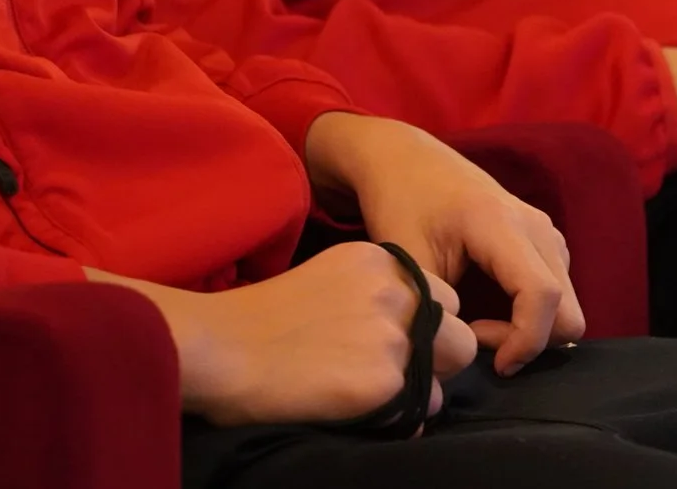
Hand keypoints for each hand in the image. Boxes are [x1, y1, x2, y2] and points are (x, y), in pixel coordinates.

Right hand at [106, 243, 476, 427]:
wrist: (220, 347)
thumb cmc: (257, 319)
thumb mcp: (325, 281)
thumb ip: (371, 299)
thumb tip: (405, 340)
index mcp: (380, 260)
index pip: (440, 296)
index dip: (423, 325)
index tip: (391, 341)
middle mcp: (398, 291)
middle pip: (457, 332)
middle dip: (435, 355)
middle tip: (390, 371)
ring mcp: (396, 336)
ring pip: (448, 372)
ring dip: (422, 386)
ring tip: (373, 392)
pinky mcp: (388, 380)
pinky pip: (421, 409)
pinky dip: (400, 416)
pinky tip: (359, 409)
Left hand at [302, 112, 581, 373]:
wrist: (404, 158)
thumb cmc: (399, 202)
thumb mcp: (405, 256)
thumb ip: (434, 308)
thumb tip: (454, 355)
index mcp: (499, 224)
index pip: (542, 295)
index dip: (525, 341)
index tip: (492, 363)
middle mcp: (534, 226)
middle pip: (569, 310)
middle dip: (531, 340)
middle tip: (476, 340)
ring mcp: (544, 230)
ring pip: (568, 304)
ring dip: (533, 329)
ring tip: (477, 324)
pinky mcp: (544, 239)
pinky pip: (560, 290)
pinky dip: (534, 313)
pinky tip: (490, 308)